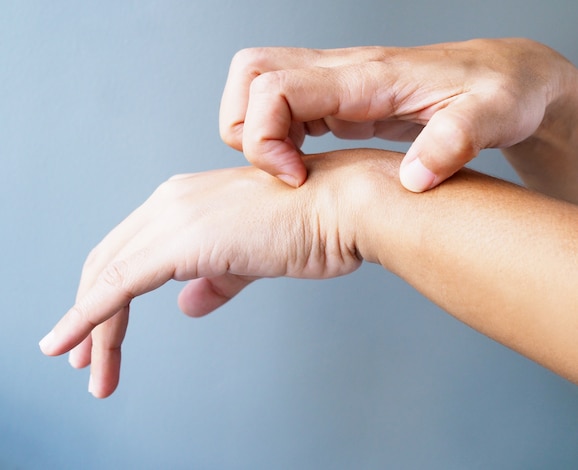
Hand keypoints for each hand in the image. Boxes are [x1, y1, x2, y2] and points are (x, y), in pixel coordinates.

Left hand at [39, 151, 378, 397]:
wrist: (340, 205)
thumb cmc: (309, 227)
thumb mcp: (249, 257)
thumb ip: (213, 280)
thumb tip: (185, 304)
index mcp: (183, 202)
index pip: (128, 252)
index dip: (105, 295)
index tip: (96, 335)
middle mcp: (169, 202)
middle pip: (107, 264)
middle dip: (88, 315)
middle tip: (81, 359)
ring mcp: (172, 217)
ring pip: (107, 279)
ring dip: (92, 329)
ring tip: (90, 372)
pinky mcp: (180, 241)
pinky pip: (117, 285)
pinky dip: (86, 317)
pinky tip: (72, 343)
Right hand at [220, 38, 575, 191]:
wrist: (508, 77)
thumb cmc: (501, 91)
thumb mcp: (493, 116)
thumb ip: (454, 142)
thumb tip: (414, 179)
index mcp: (367, 78)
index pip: (275, 87)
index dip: (264, 137)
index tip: (295, 178)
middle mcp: (342, 73)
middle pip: (250, 74)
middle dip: (244, 128)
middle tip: (281, 171)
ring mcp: (337, 85)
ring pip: (257, 87)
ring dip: (255, 133)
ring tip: (291, 172)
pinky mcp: (339, 100)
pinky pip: (281, 107)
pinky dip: (274, 137)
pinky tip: (304, 165)